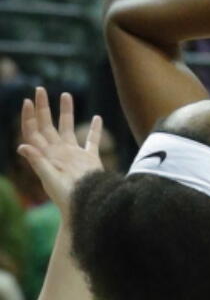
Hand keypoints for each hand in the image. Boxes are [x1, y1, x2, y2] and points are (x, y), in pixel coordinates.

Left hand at [17, 88, 102, 214]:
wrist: (85, 209)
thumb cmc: (67, 198)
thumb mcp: (50, 179)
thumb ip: (37, 162)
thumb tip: (22, 146)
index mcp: (47, 155)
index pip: (34, 131)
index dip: (30, 116)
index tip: (28, 100)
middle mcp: (58, 152)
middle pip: (47, 125)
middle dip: (43, 107)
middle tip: (40, 89)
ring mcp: (73, 155)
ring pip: (68, 128)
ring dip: (66, 112)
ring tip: (65, 95)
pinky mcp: (90, 160)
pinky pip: (91, 141)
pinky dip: (94, 129)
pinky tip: (97, 118)